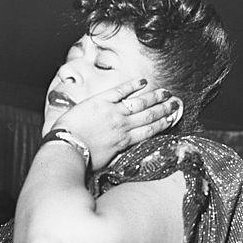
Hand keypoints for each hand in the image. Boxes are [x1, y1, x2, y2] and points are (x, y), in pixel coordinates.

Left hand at [56, 79, 182, 169]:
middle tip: (176, 102)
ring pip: (139, 102)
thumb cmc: (83, 158)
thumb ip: (118, 152)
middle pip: (149, 115)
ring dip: (154, 96)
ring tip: (165, 92)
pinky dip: (133, 85)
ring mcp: (113, 111)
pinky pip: (121, 90)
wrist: (67, 148)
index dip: (164, 123)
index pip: (149, 130)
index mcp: (124, 141)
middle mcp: (122, 125)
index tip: (174, 118)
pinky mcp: (101, 101)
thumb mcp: (106, 161)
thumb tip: (128, 151)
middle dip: (164, 108)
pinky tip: (143, 82)